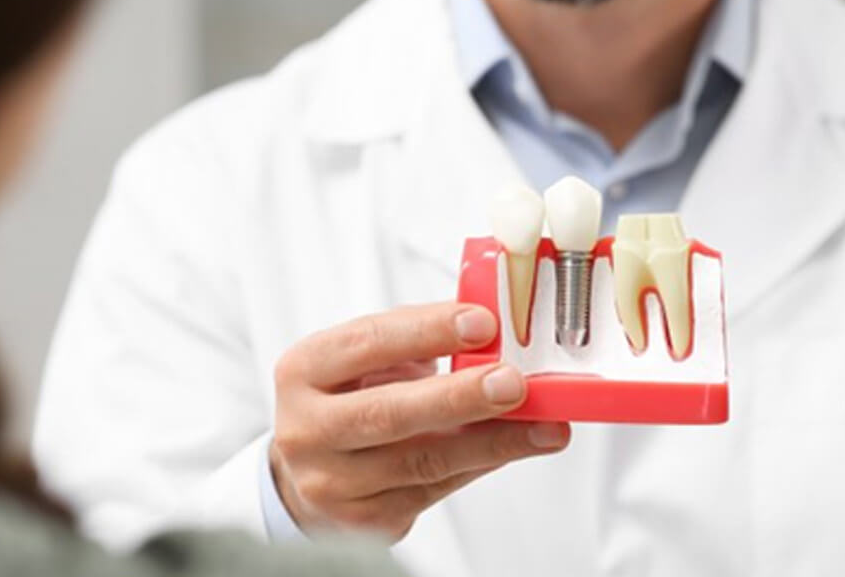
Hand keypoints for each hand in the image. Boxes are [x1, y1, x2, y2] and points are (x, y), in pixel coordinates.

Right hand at [270, 302, 570, 540]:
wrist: (309, 472)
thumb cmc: (348, 400)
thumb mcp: (365, 359)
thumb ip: (418, 338)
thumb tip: (491, 331)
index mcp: (303, 371)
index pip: (367, 343)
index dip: (426, 330)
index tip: (481, 323)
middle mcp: (307, 429)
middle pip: (389, 413)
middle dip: (459, 396)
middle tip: (512, 382)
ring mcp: (332, 482)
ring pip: (422, 462)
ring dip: (491, 441)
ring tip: (541, 424)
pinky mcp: (363, 521)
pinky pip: (434, 491)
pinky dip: (481, 465)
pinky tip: (513, 447)